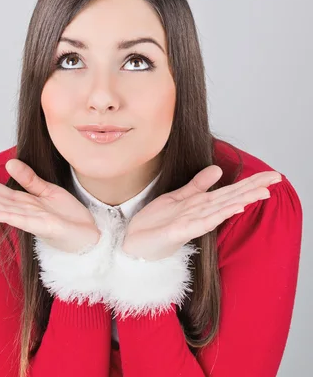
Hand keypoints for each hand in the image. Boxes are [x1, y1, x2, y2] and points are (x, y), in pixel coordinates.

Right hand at [0, 159, 99, 252]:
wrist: (90, 236)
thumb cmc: (69, 217)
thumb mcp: (49, 191)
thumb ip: (29, 179)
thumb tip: (9, 162)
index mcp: (24, 202)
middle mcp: (23, 211)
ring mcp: (32, 220)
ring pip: (3, 207)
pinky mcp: (44, 227)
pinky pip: (22, 221)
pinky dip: (6, 216)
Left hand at [122, 165, 281, 260]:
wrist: (133, 242)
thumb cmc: (156, 223)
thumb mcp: (177, 197)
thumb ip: (197, 185)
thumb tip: (218, 169)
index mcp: (201, 205)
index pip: (230, 191)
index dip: (250, 183)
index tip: (271, 175)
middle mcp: (200, 214)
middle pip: (231, 198)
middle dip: (253, 188)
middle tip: (276, 180)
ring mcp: (191, 223)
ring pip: (221, 209)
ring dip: (241, 200)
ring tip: (261, 192)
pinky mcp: (179, 232)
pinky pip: (201, 222)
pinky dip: (218, 215)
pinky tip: (233, 208)